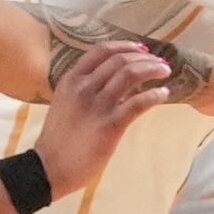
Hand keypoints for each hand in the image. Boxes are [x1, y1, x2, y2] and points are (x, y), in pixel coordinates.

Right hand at [33, 42, 172, 197]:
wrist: (49, 167)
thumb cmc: (59, 139)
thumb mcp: (65, 103)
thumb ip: (84, 88)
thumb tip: (114, 80)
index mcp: (71, 80)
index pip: (101, 51)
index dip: (125, 46)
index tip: (141, 49)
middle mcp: (83, 88)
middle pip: (120, 60)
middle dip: (145, 58)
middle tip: (159, 62)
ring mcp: (97, 106)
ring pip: (131, 74)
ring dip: (153, 69)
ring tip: (164, 71)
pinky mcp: (110, 125)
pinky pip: (138, 103)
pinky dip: (155, 95)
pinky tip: (164, 94)